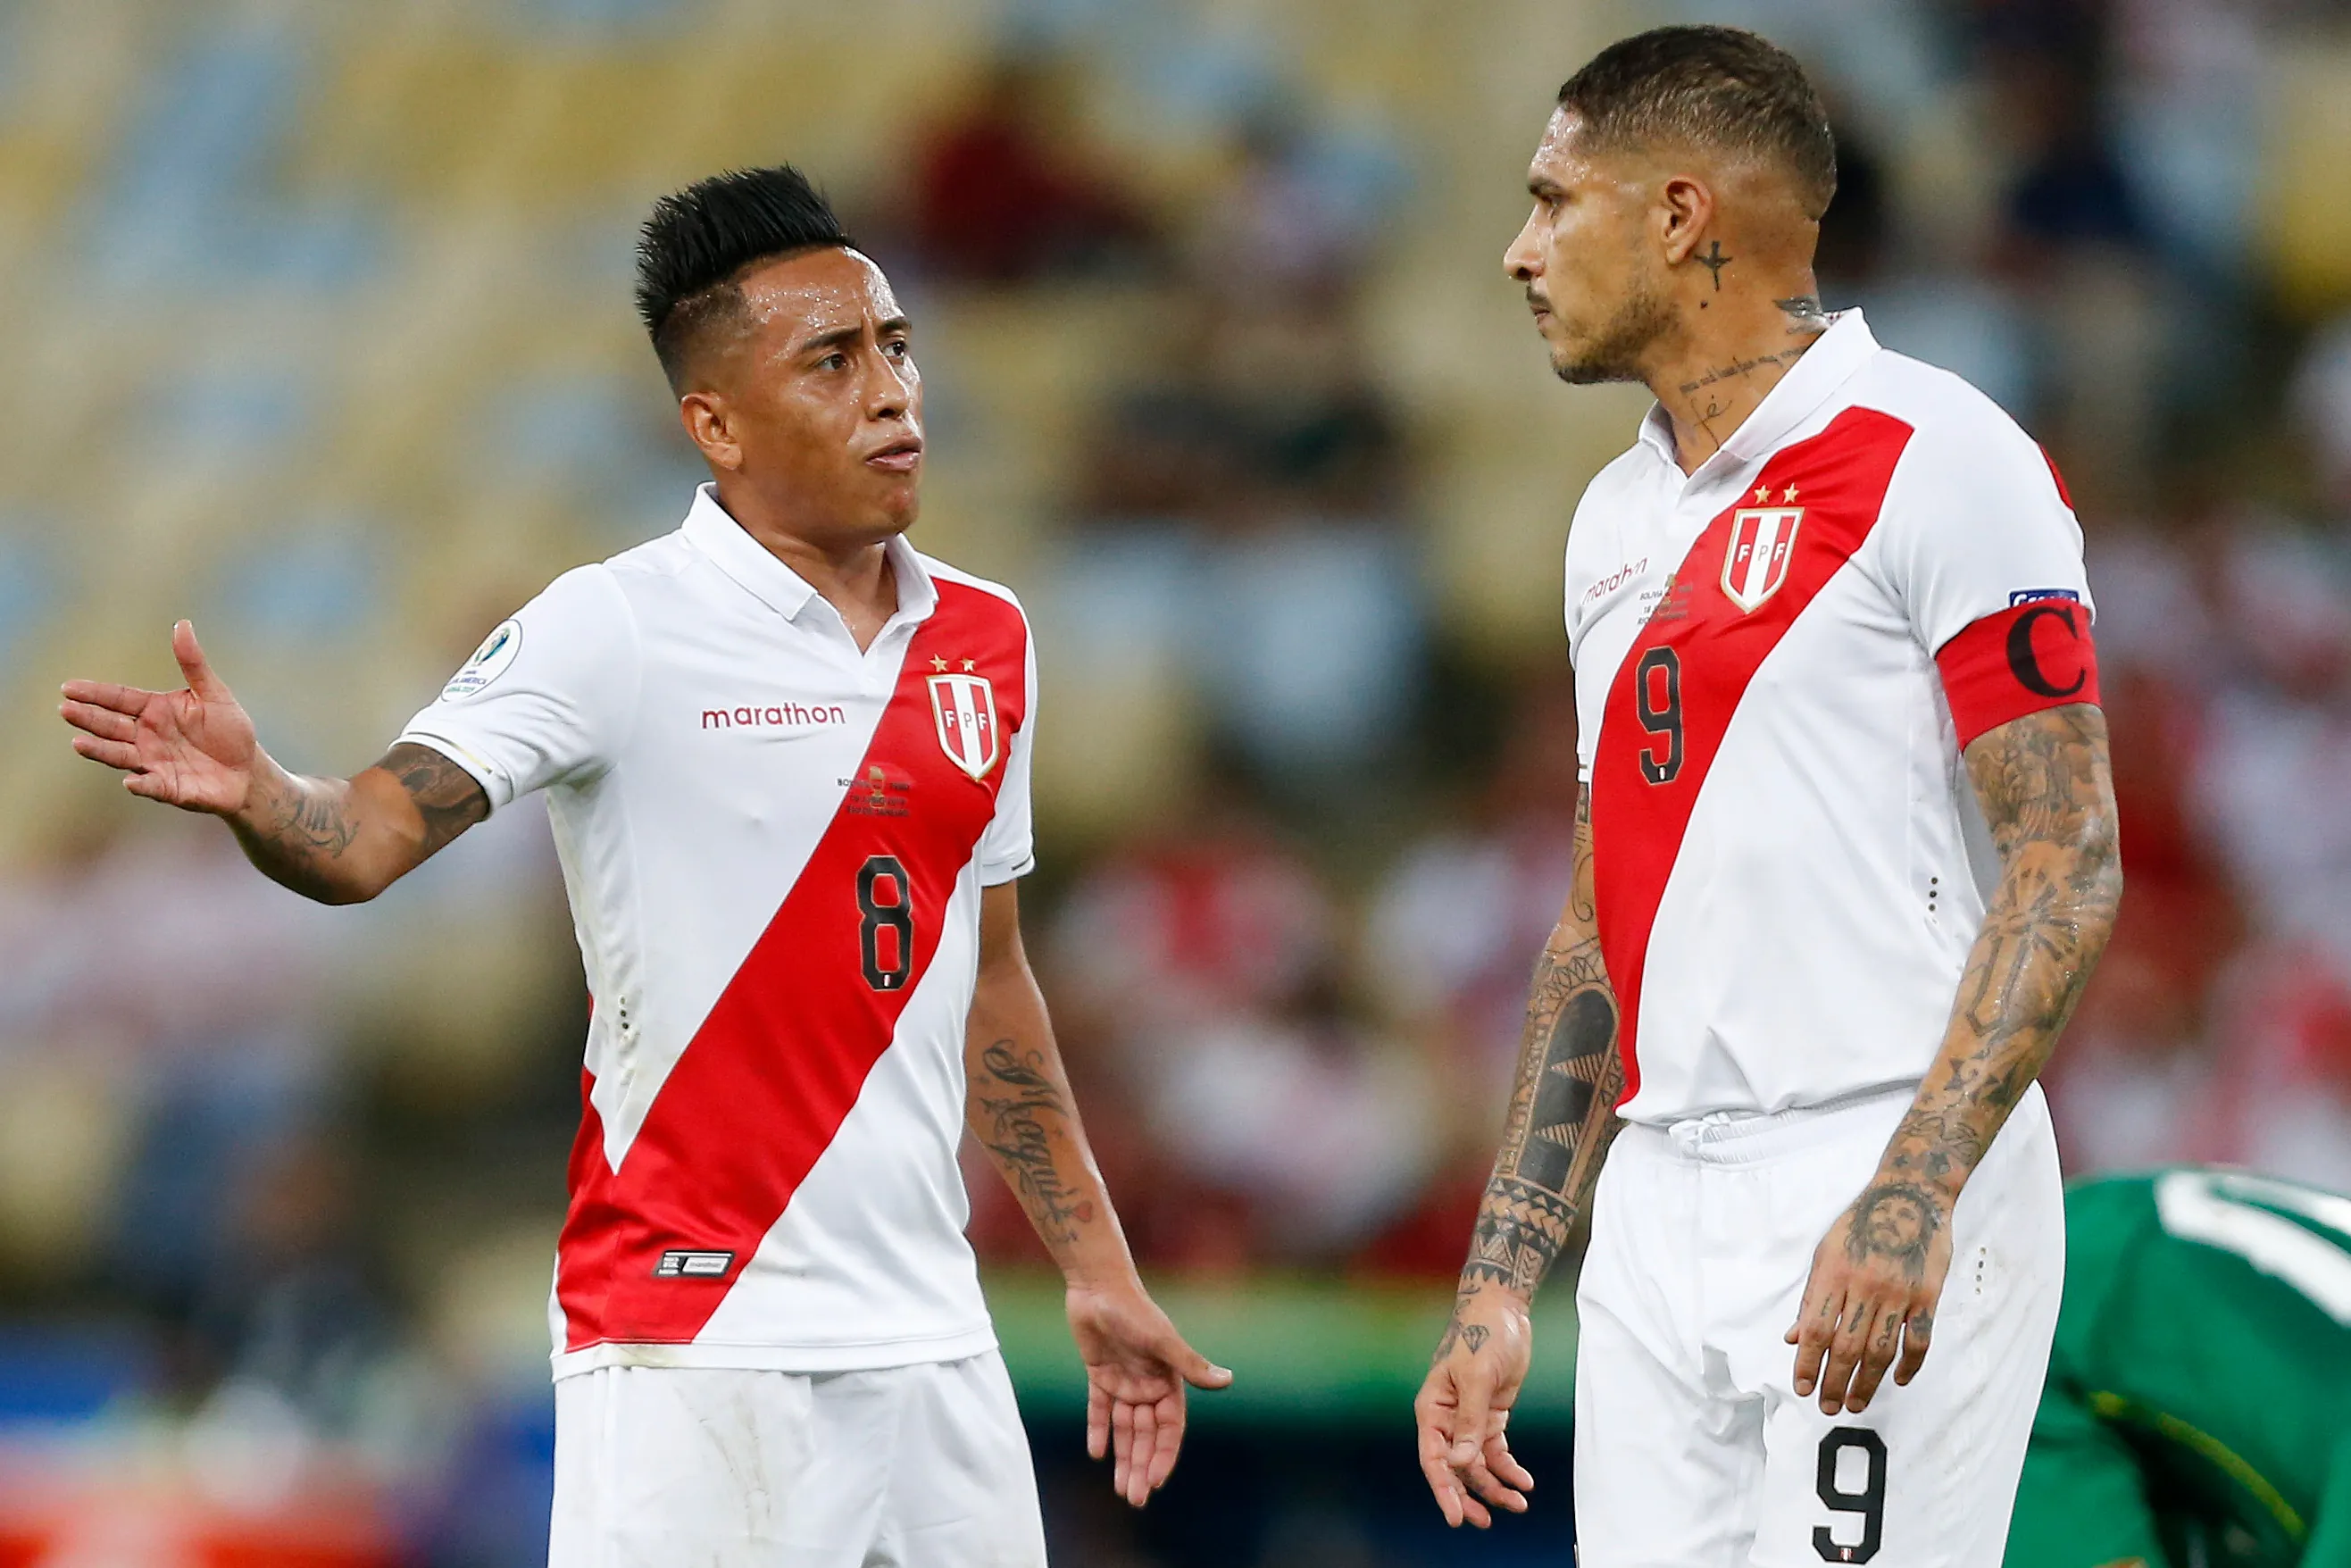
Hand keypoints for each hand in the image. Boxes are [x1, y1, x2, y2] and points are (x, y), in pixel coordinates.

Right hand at [60, 621, 261, 814]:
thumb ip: (194, 663)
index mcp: (155, 710)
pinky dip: (141, 784)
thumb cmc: (230, 730)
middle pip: (111, 726)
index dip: (94, 693)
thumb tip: (182, 624)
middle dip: (88, 719)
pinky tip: (130, 781)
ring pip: (120, 755)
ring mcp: (154, 762)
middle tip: (66, 710)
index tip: (68, 688)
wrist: (248, 771)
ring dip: (100, 750)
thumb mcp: (214, 694)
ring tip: (78, 743)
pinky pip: (151, 786)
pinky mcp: (168, 788)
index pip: (119, 698)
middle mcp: (147, 736)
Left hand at [1066, 1278, 1231, 1506]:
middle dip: (1142, 1466)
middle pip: (1147, 1435)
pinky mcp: (1100, 1374)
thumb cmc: (1134, 1311)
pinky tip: (1096, 1453)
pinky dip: (1098, 1430)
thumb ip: (1190, 1364)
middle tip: (1134, 1498)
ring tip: (1119, 1489)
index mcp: (1169, 1381)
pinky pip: (1100, 1409)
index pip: (1170, 1428)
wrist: (1098, 1285)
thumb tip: (1227, 1380)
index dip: (1164, 1455)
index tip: (1156, 1482)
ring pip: (1125, 1428)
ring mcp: (1125, 1381)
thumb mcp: (1162, 1341)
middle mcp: (1149, 1385)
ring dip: (1123, 1458)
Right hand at [1415, 1282, 1536, 1527]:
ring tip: (1518, 1504)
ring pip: (1477, 1465)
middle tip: (1485, 1522)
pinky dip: (1509, 1468)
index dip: (1444, 1490)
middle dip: (1470, 1496)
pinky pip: (1496, 1451)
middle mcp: (1447, 1419)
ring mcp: (1469, 1419)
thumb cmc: (1482, 1335)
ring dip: (1494, 1486)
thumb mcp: (1477, 1378)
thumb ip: (1470, 1421)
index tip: (1456, 1517)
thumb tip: (1463, 1462)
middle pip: (1454, 1468)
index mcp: (1432, 1409)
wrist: (1502, 1310)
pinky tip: (1524, 1481)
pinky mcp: (1490, 1416)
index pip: (1434, 1458)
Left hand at [1786, 1177, 1952, 1414]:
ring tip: (1856, 1404)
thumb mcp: (1825, 1252)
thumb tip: (1792, 1337)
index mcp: (1833, 1273)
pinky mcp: (1927, 1296)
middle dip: (1834, 1383)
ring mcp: (1898, 1293)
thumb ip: (1811, 1297)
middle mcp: (1864, 1285)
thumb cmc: (1861, 1224)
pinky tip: (1897, 1382)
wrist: (1910, 1196)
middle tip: (1827, 1406)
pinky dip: (1909, 1367)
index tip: (1801, 1387)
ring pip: (1880, 1351)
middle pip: (1846, 1347)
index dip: (1806, 1362)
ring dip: (1866, 1384)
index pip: (1814, 1329)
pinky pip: (1918, 1341)